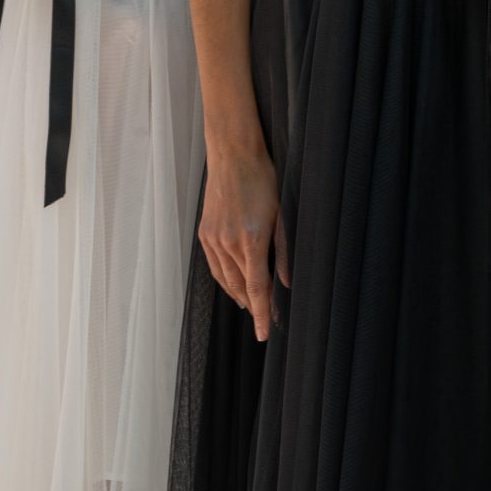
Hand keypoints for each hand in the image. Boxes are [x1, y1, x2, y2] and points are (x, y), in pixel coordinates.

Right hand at [199, 139, 289, 341]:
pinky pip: (214, 266)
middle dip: (254, 306)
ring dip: (240, 295)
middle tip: (267, 319)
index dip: (261, 314)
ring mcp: (212, 239)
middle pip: (241, 288)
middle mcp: (227, 243)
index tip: (264, 333)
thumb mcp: (281, 215)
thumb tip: (286, 283)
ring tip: (252, 306)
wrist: (232, 156)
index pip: (257, 288)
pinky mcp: (204, 234)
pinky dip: (225, 280)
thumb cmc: (262, 181)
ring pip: (226, 280)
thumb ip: (283, 252)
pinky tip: (235, 284)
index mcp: (250, 240)